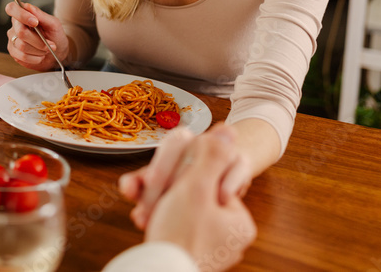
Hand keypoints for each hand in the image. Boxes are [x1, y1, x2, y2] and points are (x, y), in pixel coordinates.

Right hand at [3, 0, 69, 70]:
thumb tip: (28, 6)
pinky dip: (35, 58)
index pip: (12, 8)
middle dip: (39, 40)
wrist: (57, 52)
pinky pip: (22, 56)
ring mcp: (12, 40)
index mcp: (23, 14)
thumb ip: (41, 15)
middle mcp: (15, 26)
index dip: (21, 15)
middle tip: (50, 44)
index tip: (35, 22)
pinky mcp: (14, 52)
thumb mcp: (53, 24)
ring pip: (22, 46)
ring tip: (46, 49)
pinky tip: (39, 55)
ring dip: (39, 50)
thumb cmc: (55, 36)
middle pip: (21, 32)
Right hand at [144, 125, 256, 269]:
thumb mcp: (195, 187)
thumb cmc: (179, 236)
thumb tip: (229, 129)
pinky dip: (157, 220)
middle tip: (146, 190)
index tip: (163, 176)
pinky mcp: (188, 252)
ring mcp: (208, 246)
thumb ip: (212, 156)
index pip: (210, 179)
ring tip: (140, 211)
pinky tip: (144, 219)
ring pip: (178, 210)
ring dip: (155, 204)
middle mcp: (227, 235)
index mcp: (239, 220)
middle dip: (163, 190)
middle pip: (192, 195)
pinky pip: (172, 226)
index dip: (183, 172)